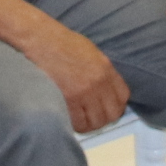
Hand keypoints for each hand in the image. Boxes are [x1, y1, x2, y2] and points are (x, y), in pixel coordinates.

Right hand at [21, 15, 129, 133]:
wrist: (42, 40)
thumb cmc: (63, 43)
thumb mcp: (91, 52)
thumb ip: (102, 71)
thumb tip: (107, 89)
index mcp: (106, 68)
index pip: (123, 97)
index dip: (116, 105)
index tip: (107, 108)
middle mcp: (99, 82)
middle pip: (112, 114)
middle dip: (104, 118)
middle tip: (93, 117)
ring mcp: (85, 92)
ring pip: (96, 122)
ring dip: (90, 124)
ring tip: (81, 119)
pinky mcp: (69, 99)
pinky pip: (79, 123)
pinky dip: (76, 125)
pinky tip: (70, 120)